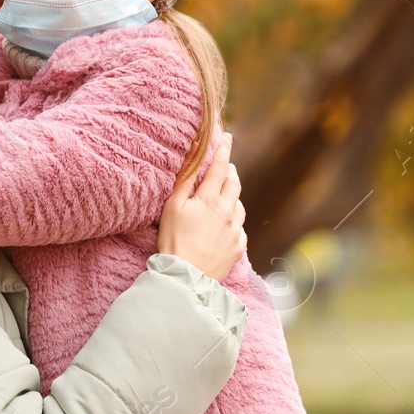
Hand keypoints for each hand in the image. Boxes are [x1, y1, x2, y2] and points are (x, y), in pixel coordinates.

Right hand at [156, 133, 244, 281]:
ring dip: (233, 196)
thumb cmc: (174, 240)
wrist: (186, 277)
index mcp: (210, 198)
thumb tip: (194, 150)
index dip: (224, 149)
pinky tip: (225, 226)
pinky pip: (240, 229)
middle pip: (234, 183)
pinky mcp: (238, 247)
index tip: (227, 137)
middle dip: (230, 172)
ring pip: (239, 205)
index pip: (220, 166)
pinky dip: (234, 222)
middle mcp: (228, 211)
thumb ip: (185, 177)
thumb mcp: (173, 205)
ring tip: (224, 197)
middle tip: (226, 167)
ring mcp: (235, 230)